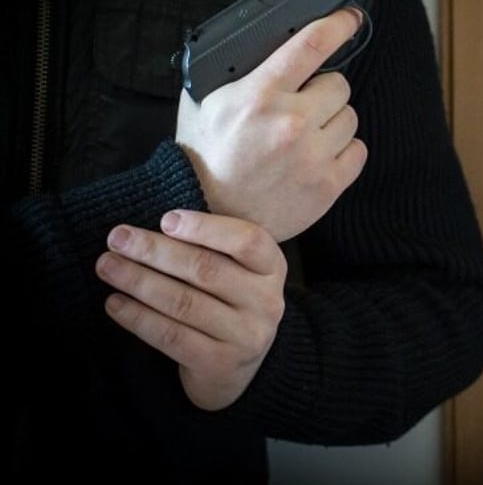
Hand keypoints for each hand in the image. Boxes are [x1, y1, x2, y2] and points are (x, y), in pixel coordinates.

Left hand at [95, 209, 285, 410]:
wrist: (239, 366)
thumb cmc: (229, 300)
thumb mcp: (238, 269)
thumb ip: (212, 245)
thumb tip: (157, 223)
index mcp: (272, 268)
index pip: (247, 241)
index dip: (206, 228)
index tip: (165, 219)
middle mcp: (266, 301)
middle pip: (206, 269)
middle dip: (155, 251)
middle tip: (117, 238)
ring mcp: (245, 335)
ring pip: (183, 302)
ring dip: (139, 281)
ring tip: (107, 266)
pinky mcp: (219, 364)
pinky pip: (171, 336)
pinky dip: (138, 318)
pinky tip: (115, 303)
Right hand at [176, 8, 367, 242]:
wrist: (206, 215)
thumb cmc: (204, 158)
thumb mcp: (204, 101)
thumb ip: (232, 70)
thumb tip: (260, 43)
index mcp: (260, 95)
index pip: (311, 45)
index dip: (337, 24)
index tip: (351, 18)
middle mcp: (291, 123)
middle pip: (339, 84)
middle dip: (322, 91)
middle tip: (301, 107)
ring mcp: (313, 156)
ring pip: (350, 117)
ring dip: (332, 121)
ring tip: (305, 137)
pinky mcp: (327, 185)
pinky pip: (358, 151)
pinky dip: (343, 151)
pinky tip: (318, 156)